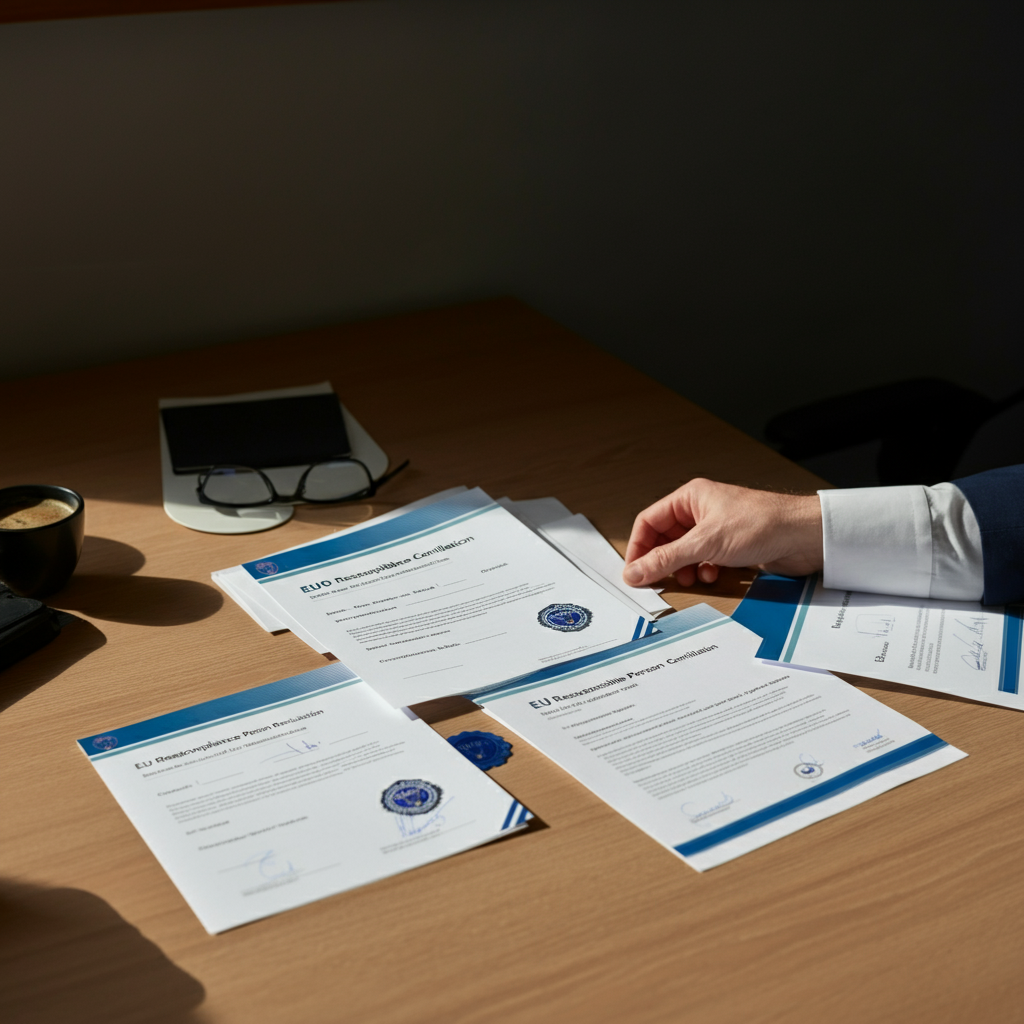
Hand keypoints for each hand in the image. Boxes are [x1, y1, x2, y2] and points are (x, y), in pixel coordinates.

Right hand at [622, 478, 822, 586]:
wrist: (804, 536)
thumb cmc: (762, 523)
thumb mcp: (705, 543)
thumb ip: (666, 559)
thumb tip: (635, 571)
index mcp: (690, 498)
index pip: (649, 522)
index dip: (638, 547)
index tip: (633, 571)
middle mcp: (700, 511)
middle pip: (665, 539)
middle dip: (662, 561)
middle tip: (655, 581)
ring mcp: (715, 529)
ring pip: (684, 552)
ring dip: (683, 569)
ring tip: (689, 578)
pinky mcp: (730, 546)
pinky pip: (703, 560)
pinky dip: (703, 571)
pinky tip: (713, 574)